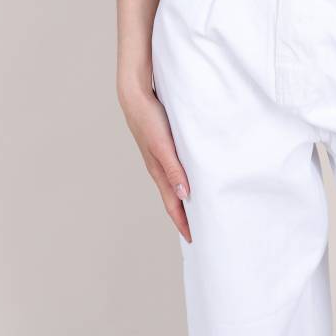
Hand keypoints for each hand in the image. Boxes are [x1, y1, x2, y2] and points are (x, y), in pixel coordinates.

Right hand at [119, 84, 192, 243]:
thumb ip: (174, 169)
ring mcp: (160, 157)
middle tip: (200, 230)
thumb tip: (184, 195)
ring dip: (185, 198)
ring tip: (198, 208)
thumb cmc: (149, 119)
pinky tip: (191, 176)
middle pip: (174, 198)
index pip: (173, 204)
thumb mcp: (164, 146)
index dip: (183, 222)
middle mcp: (159, 168)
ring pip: (175, 184)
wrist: (135, 96)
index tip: (195, 239)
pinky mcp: (163, 145)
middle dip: (185, 216)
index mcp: (159, 171)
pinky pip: (175, 169)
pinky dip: (183, 179)